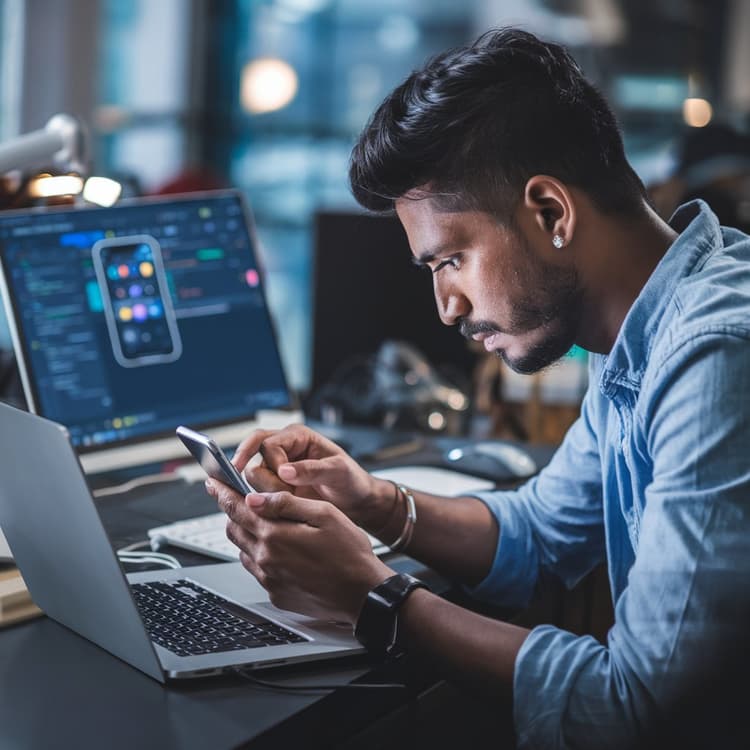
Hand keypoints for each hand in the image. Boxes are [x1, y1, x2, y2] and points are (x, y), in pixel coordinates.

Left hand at [205, 479, 393, 622]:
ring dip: (245, 532)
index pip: (237, 508)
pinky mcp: (276, 593)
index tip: (213, 481)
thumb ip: (286, 504)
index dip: (222, 492)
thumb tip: (254, 498)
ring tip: (262, 522)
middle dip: (232, 510)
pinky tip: (276, 548)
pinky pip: (256, 569)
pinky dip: (258, 554)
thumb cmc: (349, 553)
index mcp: (275, 535)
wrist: (362, 594)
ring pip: (242, 549)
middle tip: (237, 498)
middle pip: (233, 528)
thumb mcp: (324, 515)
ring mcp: (269, 579)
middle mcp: (266, 558)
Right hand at [232, 424, 393, 529]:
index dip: (273, 464)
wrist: (355, 502)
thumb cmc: (351, 481)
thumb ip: (312, 469)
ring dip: (265, 491)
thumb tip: (283, 471)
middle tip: (286, 497)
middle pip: (254, 456)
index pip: (269, 443)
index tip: (287, 485)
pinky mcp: (275, 484)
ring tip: (288, 504)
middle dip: (266, 480)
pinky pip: (257, 488)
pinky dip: (262, 499)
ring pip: (253, 474)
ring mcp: (277, 466)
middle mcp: (284, 447)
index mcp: (299, 436)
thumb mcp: (338, 472)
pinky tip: (274, 510)